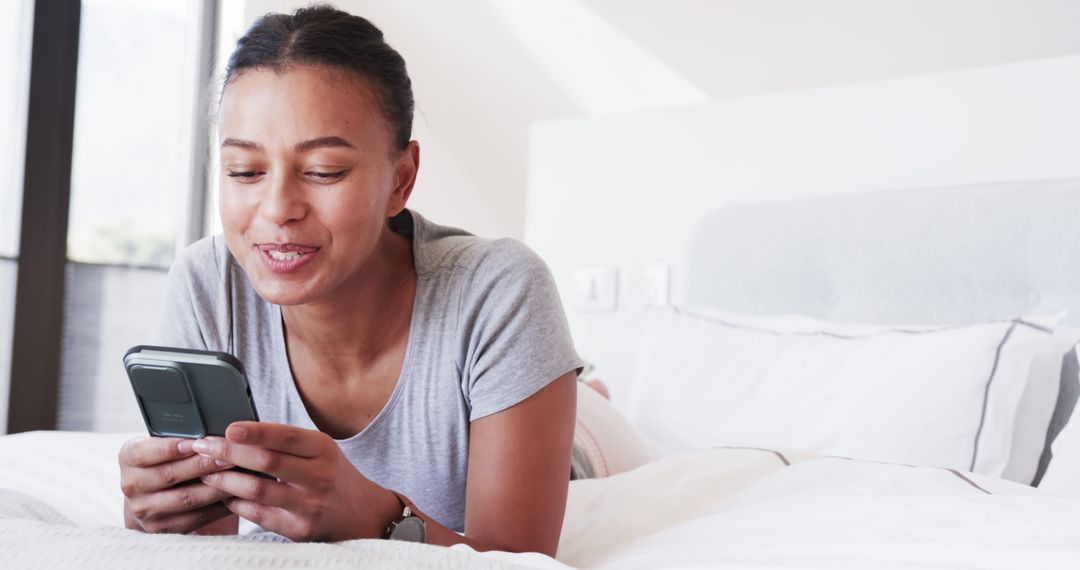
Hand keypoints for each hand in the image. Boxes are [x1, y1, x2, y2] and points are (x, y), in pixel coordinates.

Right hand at [118, 436, 235, 533]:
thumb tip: (211, 433)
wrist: (154, 496)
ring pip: (186, 498)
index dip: (170, 448)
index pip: (144, 453)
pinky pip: (196, 517)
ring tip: (237, 474)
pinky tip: (235, 494)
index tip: (195, 443)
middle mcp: (132, 485)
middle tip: (229, 456)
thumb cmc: (167, 459)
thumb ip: (179, 436)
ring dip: (215, 486)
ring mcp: (144, 510)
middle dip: (203, 464)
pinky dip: (218, 506)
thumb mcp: (163, 442)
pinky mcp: (162, 528)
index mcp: (129, 457)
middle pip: (170, 475)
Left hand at [194, 422, 400, 541]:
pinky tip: (225, 495)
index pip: (286, 436)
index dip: (256, 432)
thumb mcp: (320, 451)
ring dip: (226, 480)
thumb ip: (286, 443)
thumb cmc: (332, 475)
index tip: (228, 428)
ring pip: (258, 490)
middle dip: (229, 452)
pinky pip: (259, 515)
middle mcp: (320, 476)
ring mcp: (310, 504)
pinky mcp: (299, 529)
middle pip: (267, 461)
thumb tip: (236, 433)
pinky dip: (237, 503)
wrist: (361, 514)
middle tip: (203, 446)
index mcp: (324, 449)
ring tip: (206, 473)